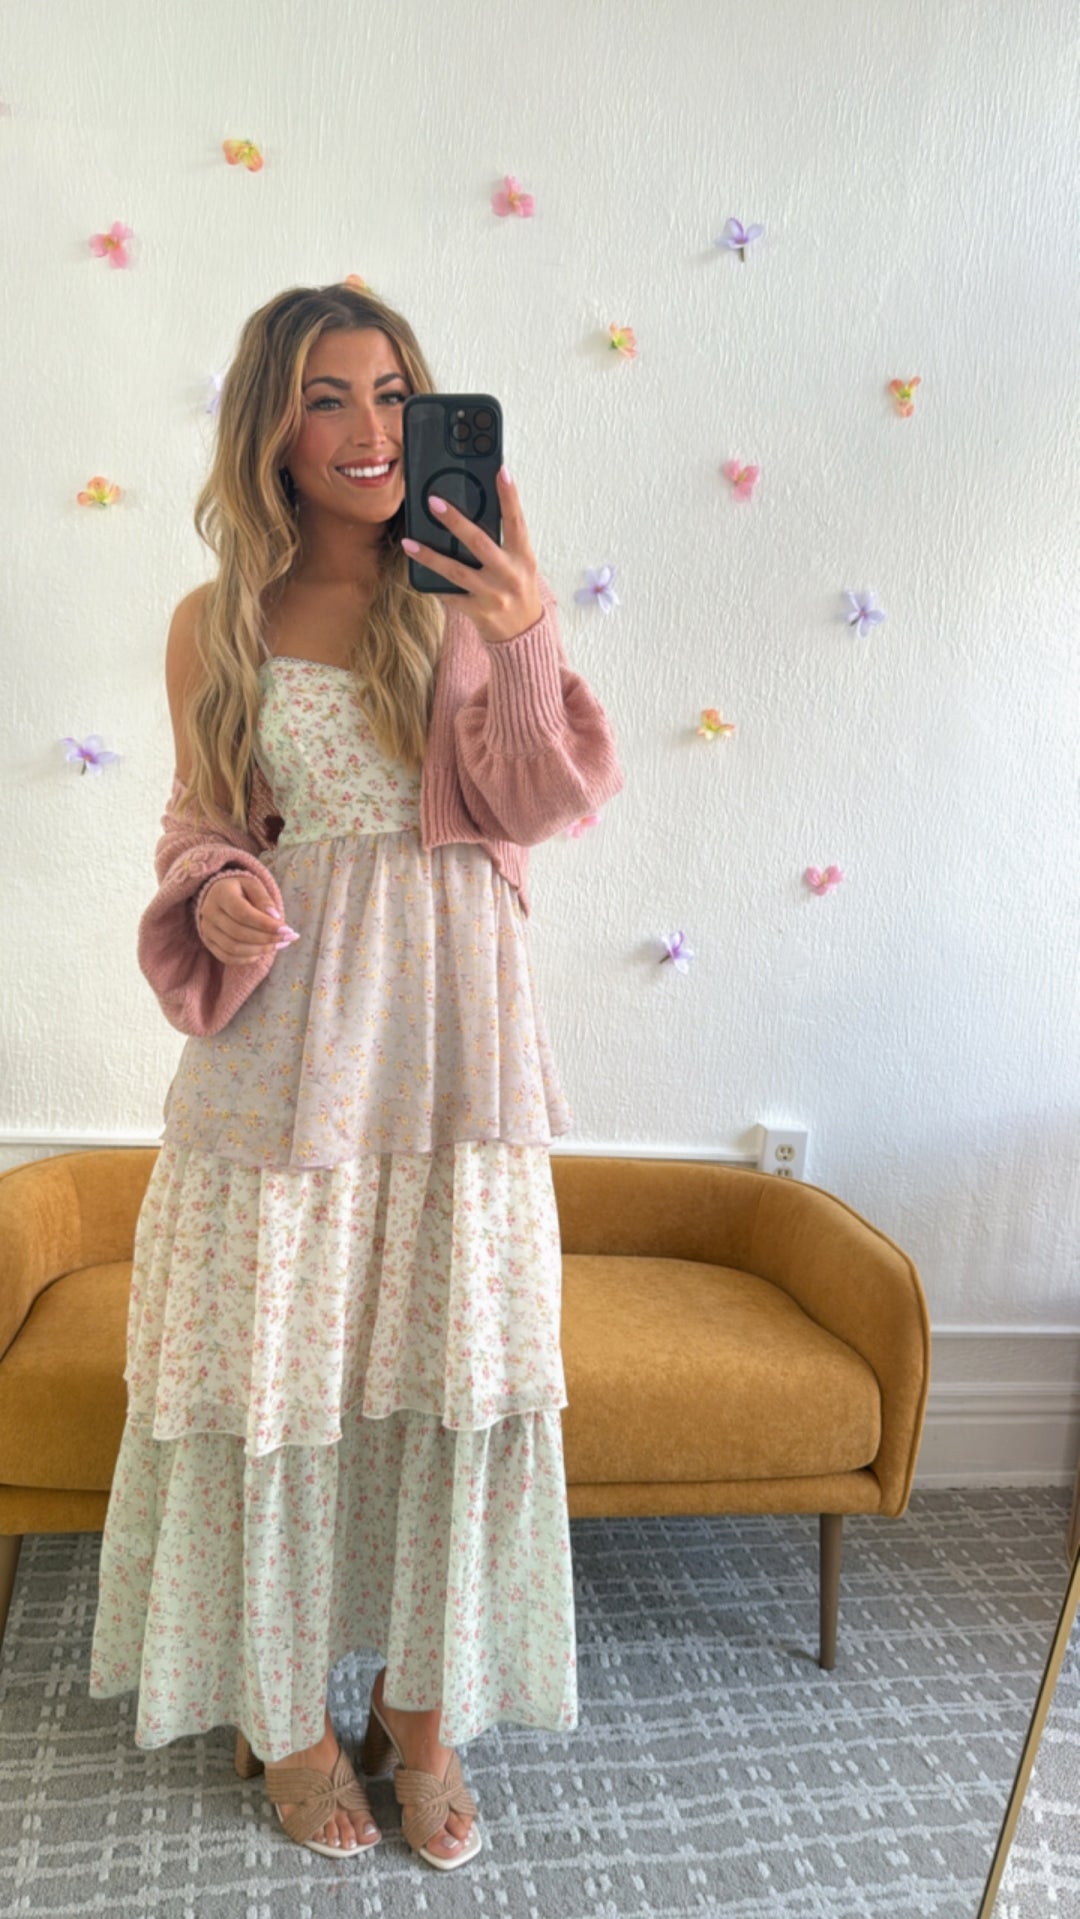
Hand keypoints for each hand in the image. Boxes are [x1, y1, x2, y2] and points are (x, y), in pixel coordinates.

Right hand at [197, 872, 295, 965]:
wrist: (218, 894)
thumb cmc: (240, 890)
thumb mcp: (254, 885)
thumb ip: (264, 899)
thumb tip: (275, 918)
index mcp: (221, 893)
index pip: (243, 913)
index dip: (266, 924)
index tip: (287, 929)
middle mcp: (209, 912)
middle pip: (238, 933)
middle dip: (267, 939)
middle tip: (287, 938)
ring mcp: (206, 929)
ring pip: (233, 948)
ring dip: (260, 950)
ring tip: (279, 945)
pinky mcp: (208, 942)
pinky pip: (227, 957)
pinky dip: (247, 959)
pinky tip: (262, 952)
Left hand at [401, 467, 543, 644]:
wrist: (525, 633)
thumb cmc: (519, 589)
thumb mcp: (520, 563)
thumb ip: (503, 541)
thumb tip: (474, 512)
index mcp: (523, 557)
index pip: (517, 521)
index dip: (510, 496)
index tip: (501, 471)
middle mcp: (509, 574)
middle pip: (479, 542)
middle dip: (455, 521)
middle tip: (434, 502)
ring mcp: (492, 594)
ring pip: (455, 571)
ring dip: (429, 555)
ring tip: (409, 542)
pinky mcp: (477, 611)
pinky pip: (449, 594)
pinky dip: (433, 583)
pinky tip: (415, 572)